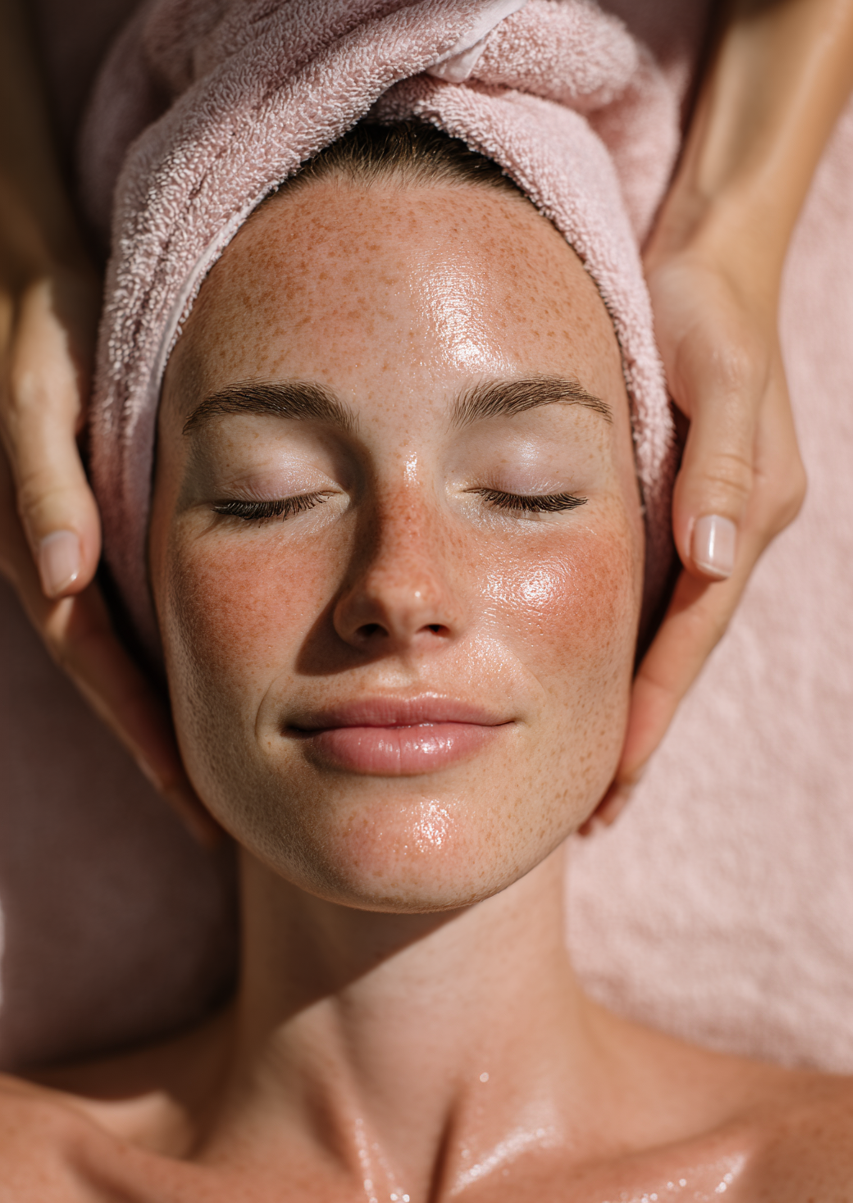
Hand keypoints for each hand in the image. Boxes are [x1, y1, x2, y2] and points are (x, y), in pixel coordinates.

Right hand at [0, 264, 220, 845]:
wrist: (33, 281)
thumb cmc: (44, 333)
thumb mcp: (43, 400)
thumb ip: (48, 486)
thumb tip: (59, 576)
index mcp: (35, 545)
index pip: (93, 664)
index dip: (141, 732)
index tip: (190, 800)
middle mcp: (49, 559)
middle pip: (107, 676)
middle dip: (155, 748)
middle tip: (212, 820)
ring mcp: (67, 547)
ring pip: (117, 652)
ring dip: (159, 713)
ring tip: (211, 775)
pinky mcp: (90, 524)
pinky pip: (126, 611)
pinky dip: (159, 656)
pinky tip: (200, 679)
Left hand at [590, 244, 805, 825]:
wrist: (705, 262)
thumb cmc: (705, 311)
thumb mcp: (719, 376)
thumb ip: (722, 467)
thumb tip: (714, 559)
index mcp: (742, 516)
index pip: (690, 636)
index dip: (651, 707)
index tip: (614, 779)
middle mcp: (725, 532)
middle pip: (676, 652)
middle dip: (637, 730)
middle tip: (595, 812)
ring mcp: (702, 524)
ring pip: (660, 632)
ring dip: (629, 701)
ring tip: (592, 774)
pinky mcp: (673, 506)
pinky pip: (645, 593)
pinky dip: (621, 646)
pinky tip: (587, 679)